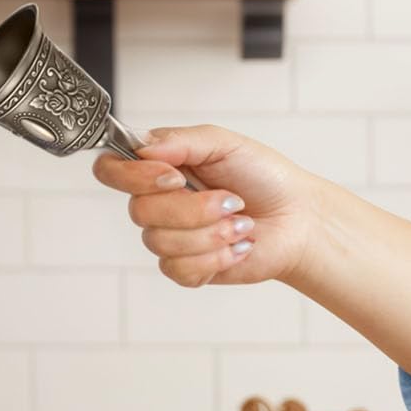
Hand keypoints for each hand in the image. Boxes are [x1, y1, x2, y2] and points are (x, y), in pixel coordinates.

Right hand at [92, 124, 320, 288]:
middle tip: (232, 200)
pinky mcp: (190, 269)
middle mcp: (159, 204)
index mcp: (159, 168)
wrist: (300, 218)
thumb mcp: (224, 144)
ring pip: (160, 243)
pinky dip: (216, 258)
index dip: (133, 177)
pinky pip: (179, 270)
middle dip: (193, 208)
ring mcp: (172, 239)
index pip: (111, 171)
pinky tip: (238, 248)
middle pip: (138, 212)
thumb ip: (180, 140)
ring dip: (212, 233)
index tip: (174, 176)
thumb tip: (141, 147)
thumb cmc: (264, 177)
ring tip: (242, 223)